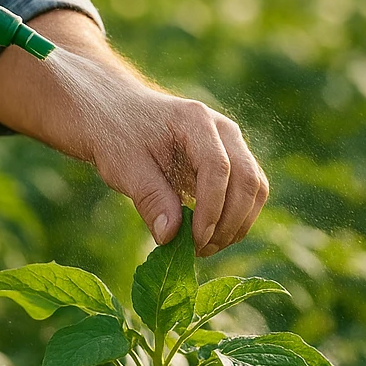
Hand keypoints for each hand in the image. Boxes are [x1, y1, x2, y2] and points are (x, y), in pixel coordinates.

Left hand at [0, 9, 268, 253]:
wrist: (112, 113)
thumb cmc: (115, 134)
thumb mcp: (124, 165)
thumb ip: (150, 198)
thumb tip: (170, 237)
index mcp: (196, 120)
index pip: (218, 168)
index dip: (211, 209)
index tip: (195, 240)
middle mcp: (221, 130)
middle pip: (248, 179)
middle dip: (230, 222)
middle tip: (201, 251)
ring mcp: (228, 144)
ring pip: (254, 188)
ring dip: (236, 224)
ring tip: (203, 249)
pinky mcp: (225, 162)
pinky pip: (243, 193)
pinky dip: (232, 218)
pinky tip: (205, 238)